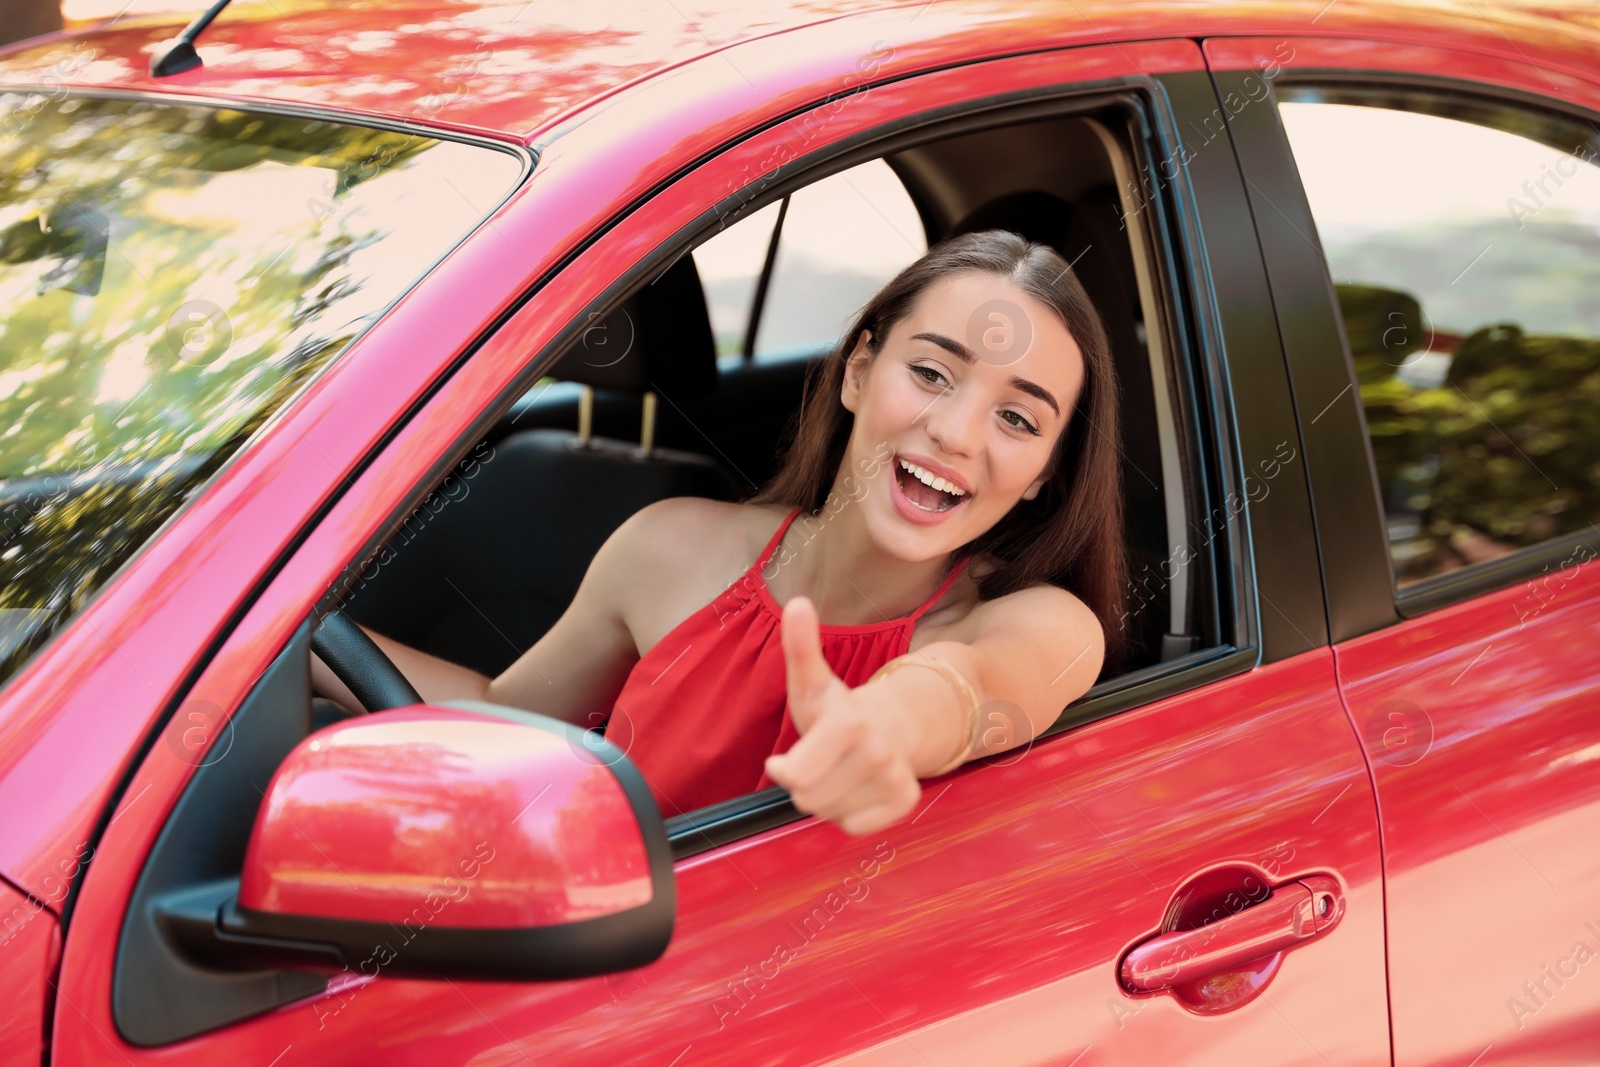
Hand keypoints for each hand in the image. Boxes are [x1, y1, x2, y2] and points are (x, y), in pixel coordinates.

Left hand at [763, 597, 921, 834]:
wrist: (893, 723)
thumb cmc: (838, 708)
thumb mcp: (812, 680)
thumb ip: (800, 645)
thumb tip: (797, 602)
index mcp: (849, 722)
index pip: (796, 777)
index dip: (784, 771)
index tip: (784, 759)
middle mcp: (878, 752)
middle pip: (809, 799)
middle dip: (804, 785)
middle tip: (818, 761)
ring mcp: (896, 777)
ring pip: (831, 814)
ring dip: (826, 799)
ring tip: (837, 772)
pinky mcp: (907, 801)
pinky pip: (854, 827)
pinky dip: (848, 813)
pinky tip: (856, 788)